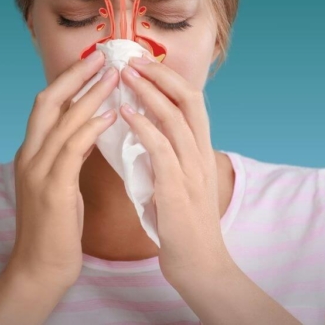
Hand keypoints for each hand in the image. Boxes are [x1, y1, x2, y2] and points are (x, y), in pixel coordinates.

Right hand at [6, 49, 118, 288]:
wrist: (40, 268)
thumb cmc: (56, 226)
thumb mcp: (59, 183)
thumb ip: (68, 155)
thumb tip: (90, 128)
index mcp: (32, 153)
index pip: (47, 105)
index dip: (68, 81)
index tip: (92, 63)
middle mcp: (29, 155)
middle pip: (48, 102)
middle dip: (74, 76)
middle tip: (101, 57)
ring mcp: (37, 171)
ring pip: (61, 121)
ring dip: (89, 96)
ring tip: (114, 77)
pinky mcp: (51, 189)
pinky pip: (72, 150)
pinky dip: (90, 129)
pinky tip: (110, 116)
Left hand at [119, 51, 232, 287]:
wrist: (200, 265)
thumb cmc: (183, 223)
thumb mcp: (180, 180)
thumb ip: (167, 155)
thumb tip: (143, 131)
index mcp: (199, 150)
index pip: (190, 101)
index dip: (167, 78)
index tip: (142, 63)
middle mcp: (200, 154)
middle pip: (188, 99)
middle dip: (160, 74)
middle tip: (131, 58)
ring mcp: (192, 170)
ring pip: (175, 118)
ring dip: (149, 92)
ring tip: (125, 76)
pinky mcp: (178, 190)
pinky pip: (162, 150)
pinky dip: (143, 128)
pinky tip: (124, 115)